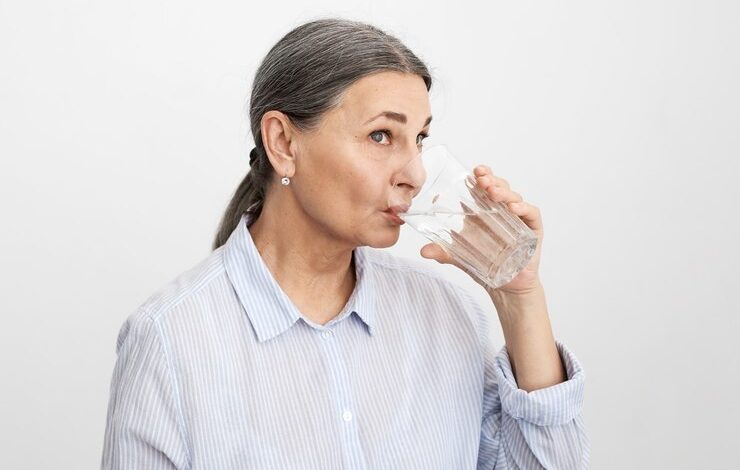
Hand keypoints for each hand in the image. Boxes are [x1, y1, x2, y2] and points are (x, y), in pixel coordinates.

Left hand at [420, 165, 543, 294]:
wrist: (506, 286)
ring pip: (514, 197)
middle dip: (491, 180)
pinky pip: (531, 214)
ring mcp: (520, 219)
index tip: (473, 171)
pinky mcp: (533, 230)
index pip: (484, 187)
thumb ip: (443, 252)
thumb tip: (423, 251)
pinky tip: (513, 208)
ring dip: (503, 192)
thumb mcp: (461, 257)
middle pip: (500, 187)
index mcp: (486, 212)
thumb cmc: (486, 267)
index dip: (481, 176)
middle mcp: (504, 211)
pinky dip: (523, 208)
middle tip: (481, 178)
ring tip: (492, 192)